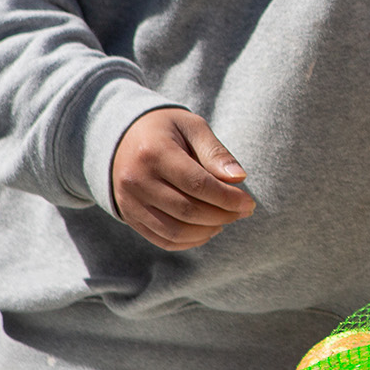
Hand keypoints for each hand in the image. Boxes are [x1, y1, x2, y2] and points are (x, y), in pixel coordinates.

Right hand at [110, 108, 254, 251]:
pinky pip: (161, 239)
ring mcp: (129, 201)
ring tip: (226, 220)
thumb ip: (215, 152)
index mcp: (154, 153)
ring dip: (207, 231)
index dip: (228, 198)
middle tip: (242, 211)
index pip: (198, 185)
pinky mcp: (128, 215)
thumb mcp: (192, 127)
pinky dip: (189, 241)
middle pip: (187, 211)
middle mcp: (136, 181)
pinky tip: (207, 230)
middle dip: (222, 215)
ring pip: (174, 231)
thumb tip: (239, 178)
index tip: (249, 202)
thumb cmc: (166, 128)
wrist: (120, 136)